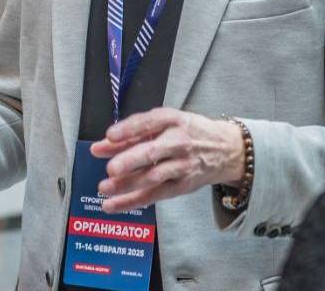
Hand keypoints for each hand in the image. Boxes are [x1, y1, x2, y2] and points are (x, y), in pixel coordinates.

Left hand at [90, 108, 244, 213]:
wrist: (226, 149)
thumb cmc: (188, 132)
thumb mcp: (164, 124)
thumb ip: (129, 135)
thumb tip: (98, 148)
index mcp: (173, 120)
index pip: (149, 123)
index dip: (129, 129)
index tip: (110, 135)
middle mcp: (179, 142)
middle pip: (153, 152)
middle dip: (131, 160)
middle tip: (111, 168)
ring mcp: (182, 165)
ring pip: (153, 177)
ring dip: (128, 184)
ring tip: (105, 188)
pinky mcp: (182, 185)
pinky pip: (155, 195)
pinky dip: (132, 201)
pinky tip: (112, 205)